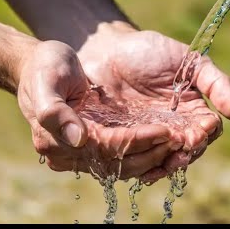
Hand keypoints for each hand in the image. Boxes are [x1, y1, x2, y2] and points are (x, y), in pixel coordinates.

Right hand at [17, 40, 182, 179]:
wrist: (44, 64)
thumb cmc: (45, 68)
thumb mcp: (46, 81)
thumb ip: (55, 111)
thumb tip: (79, 139)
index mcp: (57, 141)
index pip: (106, 148)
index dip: (136, 141)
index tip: (164, 131)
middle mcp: (74, 152)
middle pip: (121, 163)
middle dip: (154, 152)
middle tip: (183, 140)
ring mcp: (89, 149)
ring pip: (129, 164)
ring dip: (158, 156)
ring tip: (185, 143)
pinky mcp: (102, 142)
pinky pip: (130, 155)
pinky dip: (152, 151)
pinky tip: (173, 142)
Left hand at [77, 23, 229, 181]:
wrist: (107, 50)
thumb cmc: (150, 52)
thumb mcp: (189, 61)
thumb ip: (216, 83)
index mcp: (193, 110)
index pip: (208, 130)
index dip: (205, 134)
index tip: (199, 133)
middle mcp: (174, 128)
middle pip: (188, 151)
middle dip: (186, 154)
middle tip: (180, 151)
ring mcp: (149, 136)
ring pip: (164, 160)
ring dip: (165, 165)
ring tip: (161, 165)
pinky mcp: (125, 142)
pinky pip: (136, 162)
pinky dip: (141, 169)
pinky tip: (142, 172)